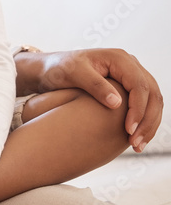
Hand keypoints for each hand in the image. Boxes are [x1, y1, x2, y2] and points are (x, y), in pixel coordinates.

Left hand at [19, 48, 163, 151]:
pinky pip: (146, 105)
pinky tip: (136, 139)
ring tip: (137, 146)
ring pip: (153, 102)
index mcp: (119, 58)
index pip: (139, 85)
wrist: (51, 69)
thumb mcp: (73, 73)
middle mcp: (130, 65)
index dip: (137, 109)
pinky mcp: (129, 88)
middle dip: (147, 121)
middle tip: (136, 144)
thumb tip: (117, 103)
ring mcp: (132, 76)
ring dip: (149, 125)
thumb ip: (95, 85)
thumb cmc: (59, 68)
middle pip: (152, 95)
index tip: (128, 130)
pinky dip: (144, 123)